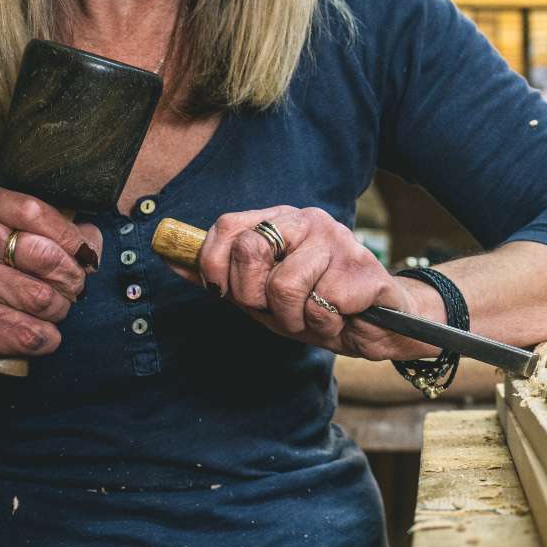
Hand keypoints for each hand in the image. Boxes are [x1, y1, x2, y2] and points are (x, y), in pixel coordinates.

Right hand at [0, 186, 102, 356]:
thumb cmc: (13, 241)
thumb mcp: (35, 220)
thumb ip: (69, 230)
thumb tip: (89, 255)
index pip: (35, 213)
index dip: (71, 237)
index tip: (85, 253)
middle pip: (43, 257)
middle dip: (73, 276)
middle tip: (75, 283)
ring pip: (39, 299)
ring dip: (61, 306)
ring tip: (57, 302)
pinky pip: (25, 334)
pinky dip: (48, 336)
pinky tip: (47, 327)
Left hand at [183, 206, 447, 359]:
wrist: (380, 326)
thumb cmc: (316, 307)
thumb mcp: (259, 295)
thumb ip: (218, 276)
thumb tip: (166, 255)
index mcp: (280, 221)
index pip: (228, 225)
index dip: (214, 264)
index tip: (223, 292)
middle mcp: (308, 220)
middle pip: (250, 250)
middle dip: (254, 297)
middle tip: (278, 309)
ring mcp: (337, 241)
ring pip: (284, 287)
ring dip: (295, 319)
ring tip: (313, 316)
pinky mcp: (362, 269)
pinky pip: (320, 307)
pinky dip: (324, 326)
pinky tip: (340, 318)